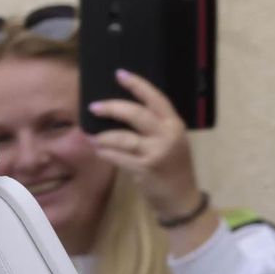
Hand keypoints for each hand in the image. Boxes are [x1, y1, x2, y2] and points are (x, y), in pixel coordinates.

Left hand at [87, 69, 203, 218]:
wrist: (181, 198)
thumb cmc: (174, 168)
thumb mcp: (172, 142)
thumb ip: (156, 127)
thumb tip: (123, 111)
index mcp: (175, 125)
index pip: (156, 99)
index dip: (138, 85)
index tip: (120, 74)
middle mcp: (167, 136)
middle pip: (136, 114)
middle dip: (112, 108)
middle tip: (94, 107)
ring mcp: (156, 153)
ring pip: (123, 137)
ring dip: (104, 136)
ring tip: (93, 136)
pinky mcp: (144, 169)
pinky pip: (118, 157)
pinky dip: (106, 153)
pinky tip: (99, 151)